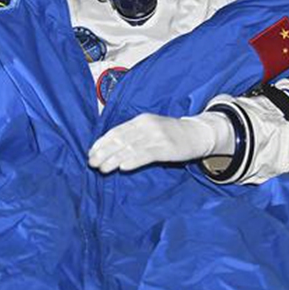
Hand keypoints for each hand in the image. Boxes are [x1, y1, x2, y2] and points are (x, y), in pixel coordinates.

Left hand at [88, 111, 234, 173]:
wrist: (198, 133)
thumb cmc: (171, 134)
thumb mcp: (150, 129)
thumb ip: (134, 135)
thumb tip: (112, 148)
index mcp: (140, 120)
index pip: (116, 131)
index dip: (102, 142)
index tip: (91, 152)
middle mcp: (147, 126)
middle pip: (120, 139)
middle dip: (104, 152)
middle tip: (92, 163)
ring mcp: (157, 136)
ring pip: (130, 148)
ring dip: (114, 159)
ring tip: (102, 169)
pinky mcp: (167, 148)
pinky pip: (147, 155)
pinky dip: (133, 161)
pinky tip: (123, 167)